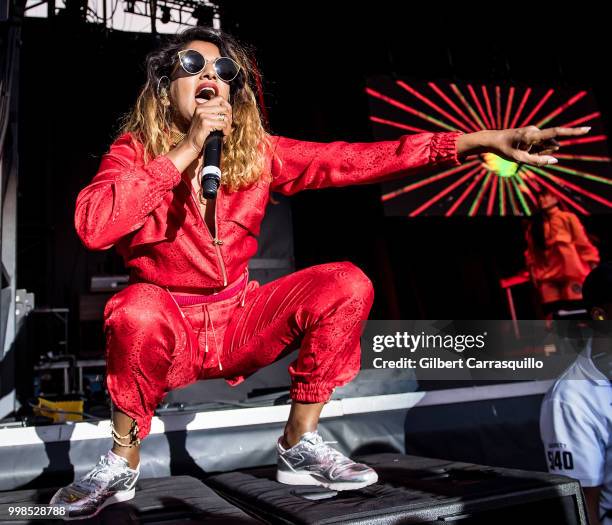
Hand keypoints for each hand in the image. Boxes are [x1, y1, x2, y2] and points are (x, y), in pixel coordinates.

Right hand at [165, 96, 231, 172]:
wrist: (190, 145)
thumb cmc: (200, 135)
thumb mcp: (205, 120)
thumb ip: (214, 114)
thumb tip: (229, 111)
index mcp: (201, 106)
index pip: (220, 98)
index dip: (227, 106)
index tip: (227, 116)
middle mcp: (201, 109)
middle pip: (225, 108)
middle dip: (229, 118)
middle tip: (227, 127)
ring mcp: (202, 115)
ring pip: (225, 117)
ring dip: (228, 126)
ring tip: (225, 133)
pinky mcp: (205, 123)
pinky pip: (222, 124)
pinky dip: (225, 131)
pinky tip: (223, 135)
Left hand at [457, 125, 590, 166]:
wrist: (492, 140)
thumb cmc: (503, 149)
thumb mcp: (518, 159)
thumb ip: (537, 161)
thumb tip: (555, 160)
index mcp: (532, 135)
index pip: (556, 133)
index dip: (573, 132)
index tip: (587, 129)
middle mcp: (535, 131)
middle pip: (550, 146)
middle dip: (543, 154)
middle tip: (524, 155)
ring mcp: (535, 132)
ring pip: (546, 147)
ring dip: (538, 153)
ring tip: (521, 151)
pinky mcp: (533, 134)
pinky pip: (540, 146)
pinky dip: (534, 151)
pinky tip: (522, 149)